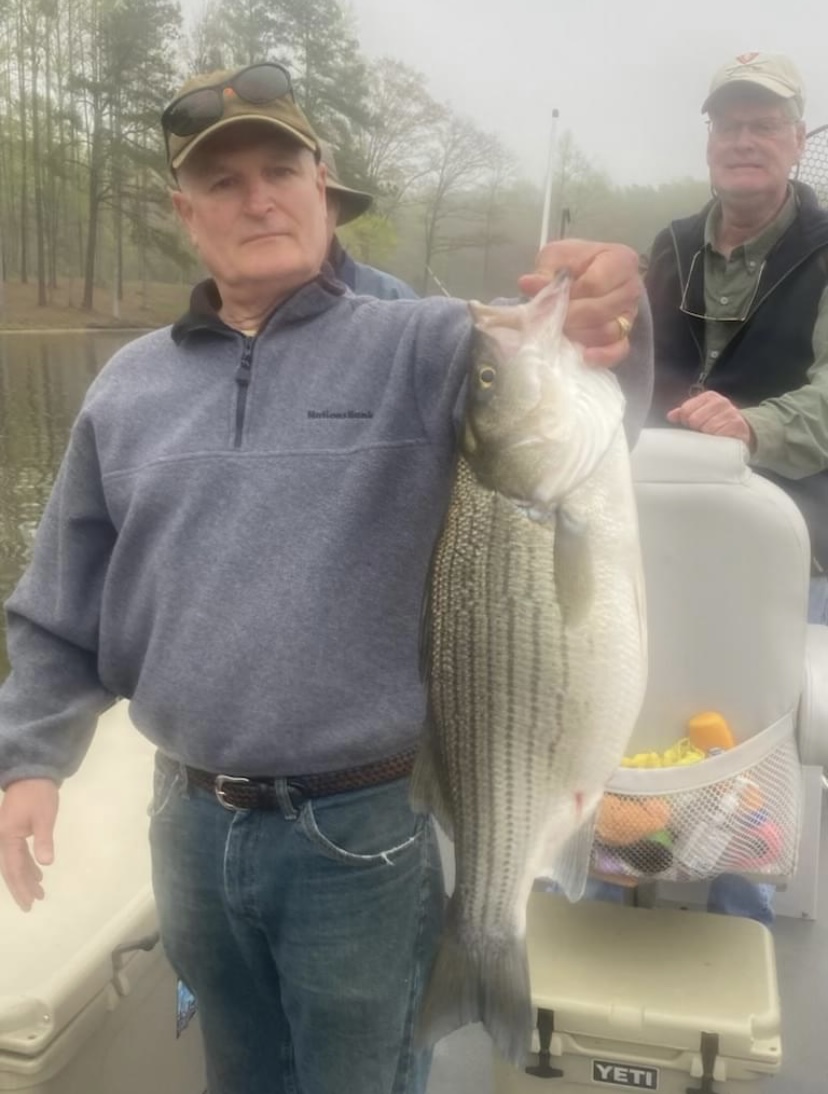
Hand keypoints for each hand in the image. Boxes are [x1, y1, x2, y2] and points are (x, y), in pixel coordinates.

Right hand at [0, 778, 58, 910]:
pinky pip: (17, 853)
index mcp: (7, 836)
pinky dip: (27, 864)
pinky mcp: (13, 830)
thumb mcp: (45, 817)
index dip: (21, 887)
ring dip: (25, 877)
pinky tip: (37, 872)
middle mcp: (2, 838)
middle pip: (11, 869)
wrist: (32, 772)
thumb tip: (46, 863)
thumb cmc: (39, 794)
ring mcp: (7, 834)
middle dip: (21, 887)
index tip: (30, 902)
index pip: (14, 868)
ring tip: (39, 891)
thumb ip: (44, 840)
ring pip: (14, 862)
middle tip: (33, 904)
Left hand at [518, 239, 641, 366]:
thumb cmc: (572, 264)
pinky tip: (584, 356)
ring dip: (579, 336)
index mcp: (619, 260)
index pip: (594, 284)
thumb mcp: (556, 257)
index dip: (569, 296)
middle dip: (570, 318)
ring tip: (558, 333)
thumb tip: (528, 284)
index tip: (549, 300)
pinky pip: (618, 350)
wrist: (583, 274)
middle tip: (548, 322)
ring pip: (607, 331)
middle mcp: (631, 288)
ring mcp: (629, 314)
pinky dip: (602, 356)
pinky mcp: (625, 336)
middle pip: (600, 310)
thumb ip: (546, 271)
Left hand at [667, 391, 754, 447]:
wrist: (742, 431)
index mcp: (709, 397)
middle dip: (697, 429)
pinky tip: (720, 439)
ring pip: (707, 428)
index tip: (692, 425)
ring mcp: (731, 413)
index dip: (686, 421)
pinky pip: (719, 435)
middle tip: (704, 432)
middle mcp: (721, 402)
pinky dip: (717, 441)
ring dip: (707, 436)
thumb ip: (684, 413)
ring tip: (712, 436)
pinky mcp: (737, 426)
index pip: (686, 410)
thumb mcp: (700, 414)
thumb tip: (671, 416)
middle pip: (695, 419)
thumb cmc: (716, 423)